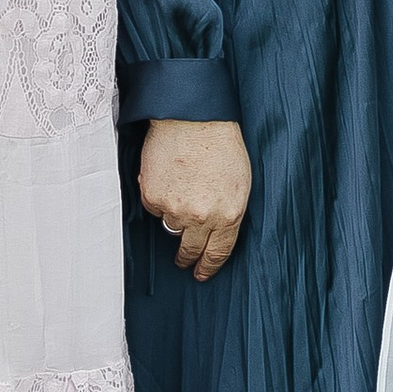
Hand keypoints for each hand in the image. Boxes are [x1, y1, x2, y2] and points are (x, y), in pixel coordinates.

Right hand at [139, 118, 252, 279]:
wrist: (193, 118)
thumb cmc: (221, 144)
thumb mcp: (240, 183)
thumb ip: (228, 212)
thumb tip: (214, 232)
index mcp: (229, 215)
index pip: (217, 253)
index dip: (208, 266)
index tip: (201, 273)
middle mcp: (201, 218)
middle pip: (190, 249)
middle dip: (187, 258)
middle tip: (184, 261)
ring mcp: (174, 209)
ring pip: (171, 227)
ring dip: (174, 218)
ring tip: (180, 196)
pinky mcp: (153, 197)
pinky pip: (155, 208)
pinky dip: (159, 197)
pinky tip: (168, 177)